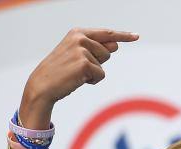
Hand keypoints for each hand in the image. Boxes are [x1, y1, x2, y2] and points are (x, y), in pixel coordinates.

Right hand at [21, 28, 138, 122]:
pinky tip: (78, 79)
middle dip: (98, 63)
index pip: (106, 33)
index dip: (123, 36)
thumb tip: (116, 46)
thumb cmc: (62, 71)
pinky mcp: (84, 64)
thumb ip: (97, 50)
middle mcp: (80, 37)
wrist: (44, 84)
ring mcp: (82, 50)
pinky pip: (101, 75)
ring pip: (104, 64)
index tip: (136, 36)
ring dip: (94, 73)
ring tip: (76, 73)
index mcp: (78, 32)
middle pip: (108, 52)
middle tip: (78, 68)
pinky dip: (92, 81)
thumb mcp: (78, 56)